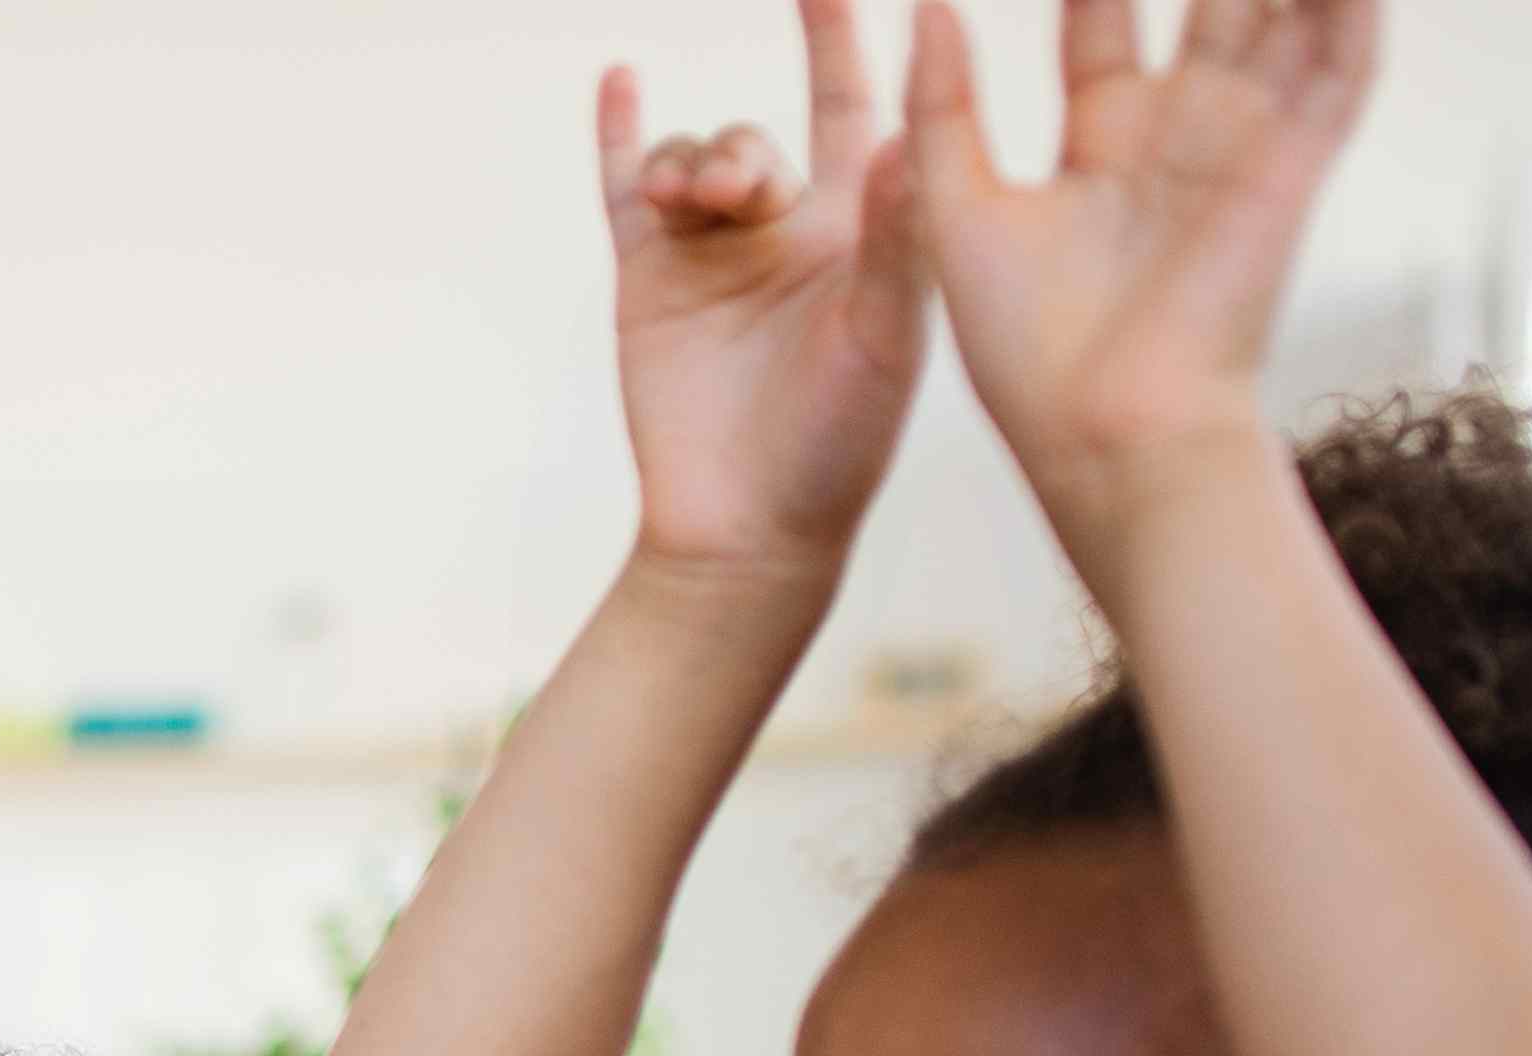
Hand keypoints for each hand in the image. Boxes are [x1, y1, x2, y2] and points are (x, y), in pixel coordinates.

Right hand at [605, 0, 931, 578]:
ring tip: (694, 213)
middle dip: (745, 142)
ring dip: (693, 166)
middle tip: (743, 190)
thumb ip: (897, 237)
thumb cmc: (838, 446)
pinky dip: (624, 135)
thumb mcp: (888, 338)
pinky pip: (626, 188)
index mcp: (859, 230)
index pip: (857, 105)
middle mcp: (788, 229)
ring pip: (695, 160)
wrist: (745, 530)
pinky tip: (622, 84)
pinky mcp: (649, 280)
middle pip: (764, 133)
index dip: (845, 37)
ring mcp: (714, 253)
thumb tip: (908, 133)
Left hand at [907, 0, 1377, 535]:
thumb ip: (943, 111)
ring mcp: (1242, 147)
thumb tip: (926, 10)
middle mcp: (1179, 137)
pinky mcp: (1292, 168)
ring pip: (1278, 17)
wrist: (1107, 436)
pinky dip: (1347, 10)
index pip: (1100, 23)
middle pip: (1203, 6)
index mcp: (1103, 147)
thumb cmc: (1028, 357)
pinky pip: (1338, 68)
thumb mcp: (958, 216)